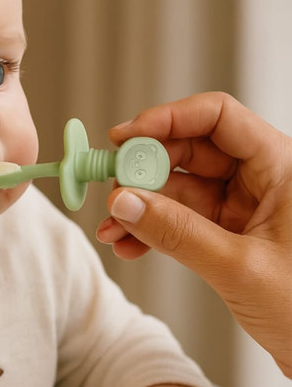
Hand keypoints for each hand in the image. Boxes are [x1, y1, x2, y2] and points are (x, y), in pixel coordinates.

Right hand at [96, 92, 291, 375]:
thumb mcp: (240, 268)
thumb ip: (177, 232)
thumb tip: (124, 202)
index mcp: (283, 167)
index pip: (219, 117)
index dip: (167, 119)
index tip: (124, 138)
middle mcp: (262, 179)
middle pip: (190, 151)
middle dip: (144, 171)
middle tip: (112, 192)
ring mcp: (244, 206)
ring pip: (179, 188)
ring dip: (141, 207)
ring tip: (112, 228)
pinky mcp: (229, 232)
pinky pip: (180, 219)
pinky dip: (152, 230)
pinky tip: (128, 245)